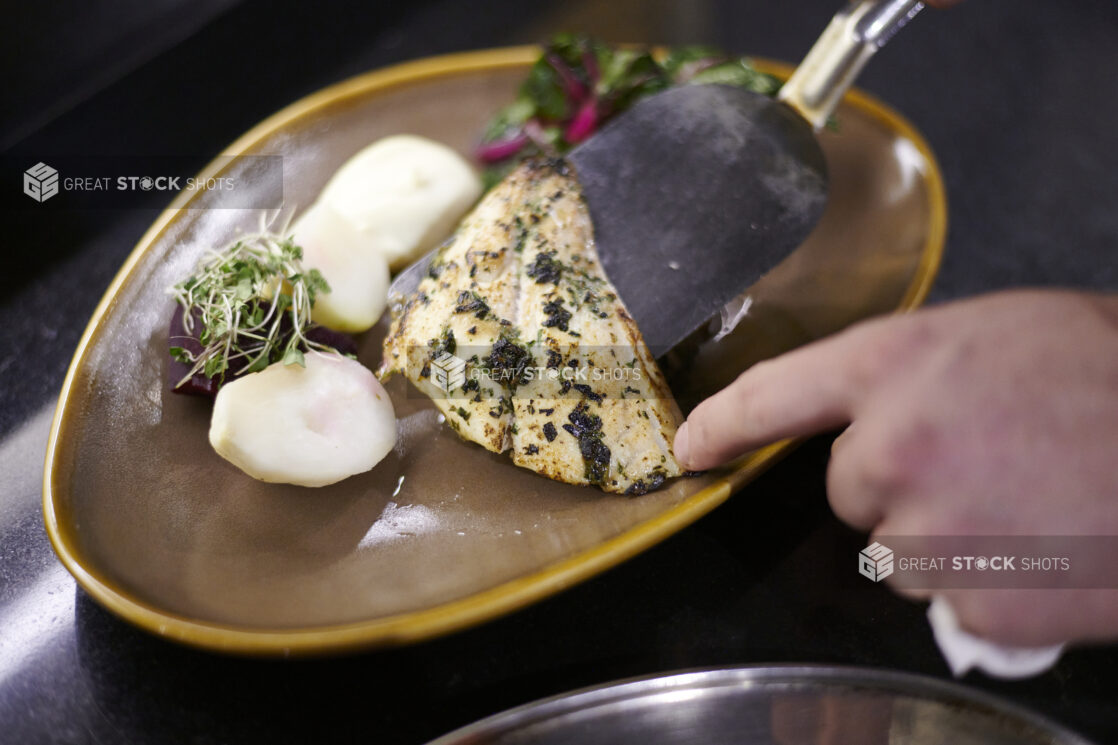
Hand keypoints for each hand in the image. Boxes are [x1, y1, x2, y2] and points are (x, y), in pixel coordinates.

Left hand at [673, 290, 1117, 645]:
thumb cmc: (1110, 374)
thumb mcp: (1000, 335)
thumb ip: (915, 374)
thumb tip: (870, 411)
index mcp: (897, 366)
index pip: (773, 394)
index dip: (723, 424)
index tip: (692, 446)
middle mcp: (895, 447)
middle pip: (847, 488)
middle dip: (897, 482)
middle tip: (984, 463)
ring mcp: (932, 530)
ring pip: (897, 551)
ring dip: (945, 537)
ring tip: (1026, 503)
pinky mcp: (976, 601)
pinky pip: (951, 598)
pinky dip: (989, 583)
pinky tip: (1044, 546)